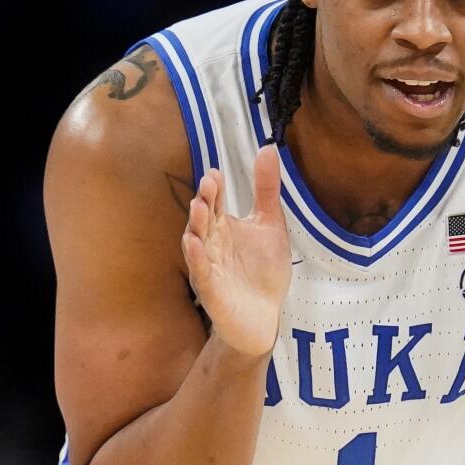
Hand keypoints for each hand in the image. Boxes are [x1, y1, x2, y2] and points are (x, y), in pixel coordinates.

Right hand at [181, 144, 291, 357]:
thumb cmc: (263, 271)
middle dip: (205, 202)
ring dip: (197, 226)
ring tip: (199, 207)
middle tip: (209, 184)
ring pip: (197, 244)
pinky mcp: (212, 291)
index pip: (217, 203)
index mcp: (224, 227)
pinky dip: (196, 259)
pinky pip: (201, 273)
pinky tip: (194, 244)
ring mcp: (209, 267)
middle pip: (204, 220)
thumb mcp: (270, 225)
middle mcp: (212, 244)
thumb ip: (267, 189)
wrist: (265, 317)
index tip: (216, 173)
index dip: (215, 189)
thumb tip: (269, 147)